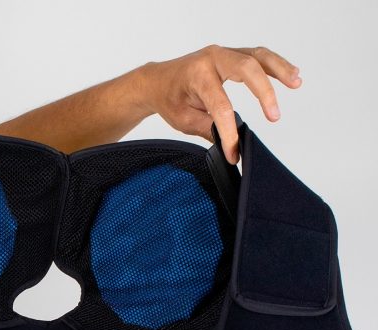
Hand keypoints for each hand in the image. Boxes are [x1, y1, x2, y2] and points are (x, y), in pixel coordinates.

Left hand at [137, 45, 302, 163]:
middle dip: (264, 92)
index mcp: (197, 75)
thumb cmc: (169, 99)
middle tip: (274, 117)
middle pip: (246, 69)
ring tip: (296, 83)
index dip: (229, 132)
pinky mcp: (231, 56)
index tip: (234, 152)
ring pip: (257, 56)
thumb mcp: (183, 120)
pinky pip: (257, 56)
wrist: (158, 82)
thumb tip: (230, 141)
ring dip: (278, 69)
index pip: (220, 105)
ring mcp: (223, 54)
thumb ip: (207, 128)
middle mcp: (212, 59)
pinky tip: (290, 75)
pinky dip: (274, 65)